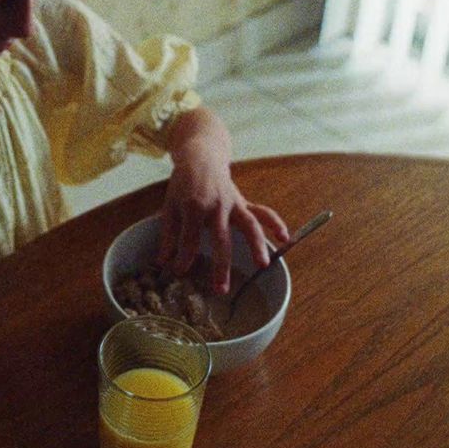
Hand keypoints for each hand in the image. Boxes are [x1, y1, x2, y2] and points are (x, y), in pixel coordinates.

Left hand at [155, 108, 289, 294]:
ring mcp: (234, 204)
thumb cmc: (183, 185)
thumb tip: (163, 262)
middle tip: (221, 289)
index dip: (184, 258)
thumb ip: (167, 235)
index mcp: (194, 206)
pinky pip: (263, 212)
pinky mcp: (244, 202)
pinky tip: (285, 240)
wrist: (201, 158)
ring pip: (249, 225)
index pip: (190, 239)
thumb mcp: (169, 207)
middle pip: (222, 239)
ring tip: (263, 265)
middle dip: (222, 266)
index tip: (178, 273)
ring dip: (257, 245)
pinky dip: (276, 224)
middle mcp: (217, 206)